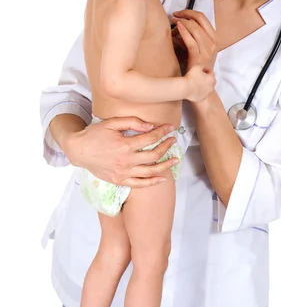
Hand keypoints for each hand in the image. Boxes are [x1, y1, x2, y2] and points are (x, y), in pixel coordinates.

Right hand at [64, 116, 178, 187]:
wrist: (79, 150)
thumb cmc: (95, 134)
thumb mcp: (112, 123)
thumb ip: (132, 122)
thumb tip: (150, 126)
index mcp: (125, 145)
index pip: (150, 139)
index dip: (163, 132)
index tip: (170, 128)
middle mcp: (126, 161)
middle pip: (154, 155)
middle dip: (166, 147)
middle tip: (173, 141)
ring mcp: (123, 172)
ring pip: (150, 171)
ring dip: (165, 165)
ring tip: (175, 160)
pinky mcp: (119, 180)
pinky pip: (139, 184)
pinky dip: (152, 182)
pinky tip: (162, 178)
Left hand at [171, 10, 217, 72]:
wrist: (198, 83)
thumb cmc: (196, 64)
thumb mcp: (199, 47)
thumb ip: (194, 35)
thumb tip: (180, 23)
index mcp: (214, 38)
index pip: (203, 18)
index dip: (190, 12)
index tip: (180, 13)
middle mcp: (213, 43)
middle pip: (199, 20)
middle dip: (185, 14)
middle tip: (174, 15)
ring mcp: (207, 51)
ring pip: (195, 29)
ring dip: (183, 23)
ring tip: (174, 22)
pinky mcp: (199, 58)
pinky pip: (191, 42)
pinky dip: (184, 32)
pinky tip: (177, 28)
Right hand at [184, 65, 215, 101]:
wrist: (185, 88)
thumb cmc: (191, 77)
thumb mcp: (197, 66)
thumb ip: (203, 66)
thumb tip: (204, 68)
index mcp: (212, 79)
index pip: (211, 72)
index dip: (206, 69)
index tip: (200, 69)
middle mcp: (211, 87)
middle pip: (211, 81)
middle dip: (207, 78)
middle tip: (200, 76)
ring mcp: (207, 94)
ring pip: (207, 88)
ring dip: (204, 85)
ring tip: (197, 82)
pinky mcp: (201, 98)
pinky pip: (202, 93)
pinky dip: (200, 91)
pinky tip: (195, 88)